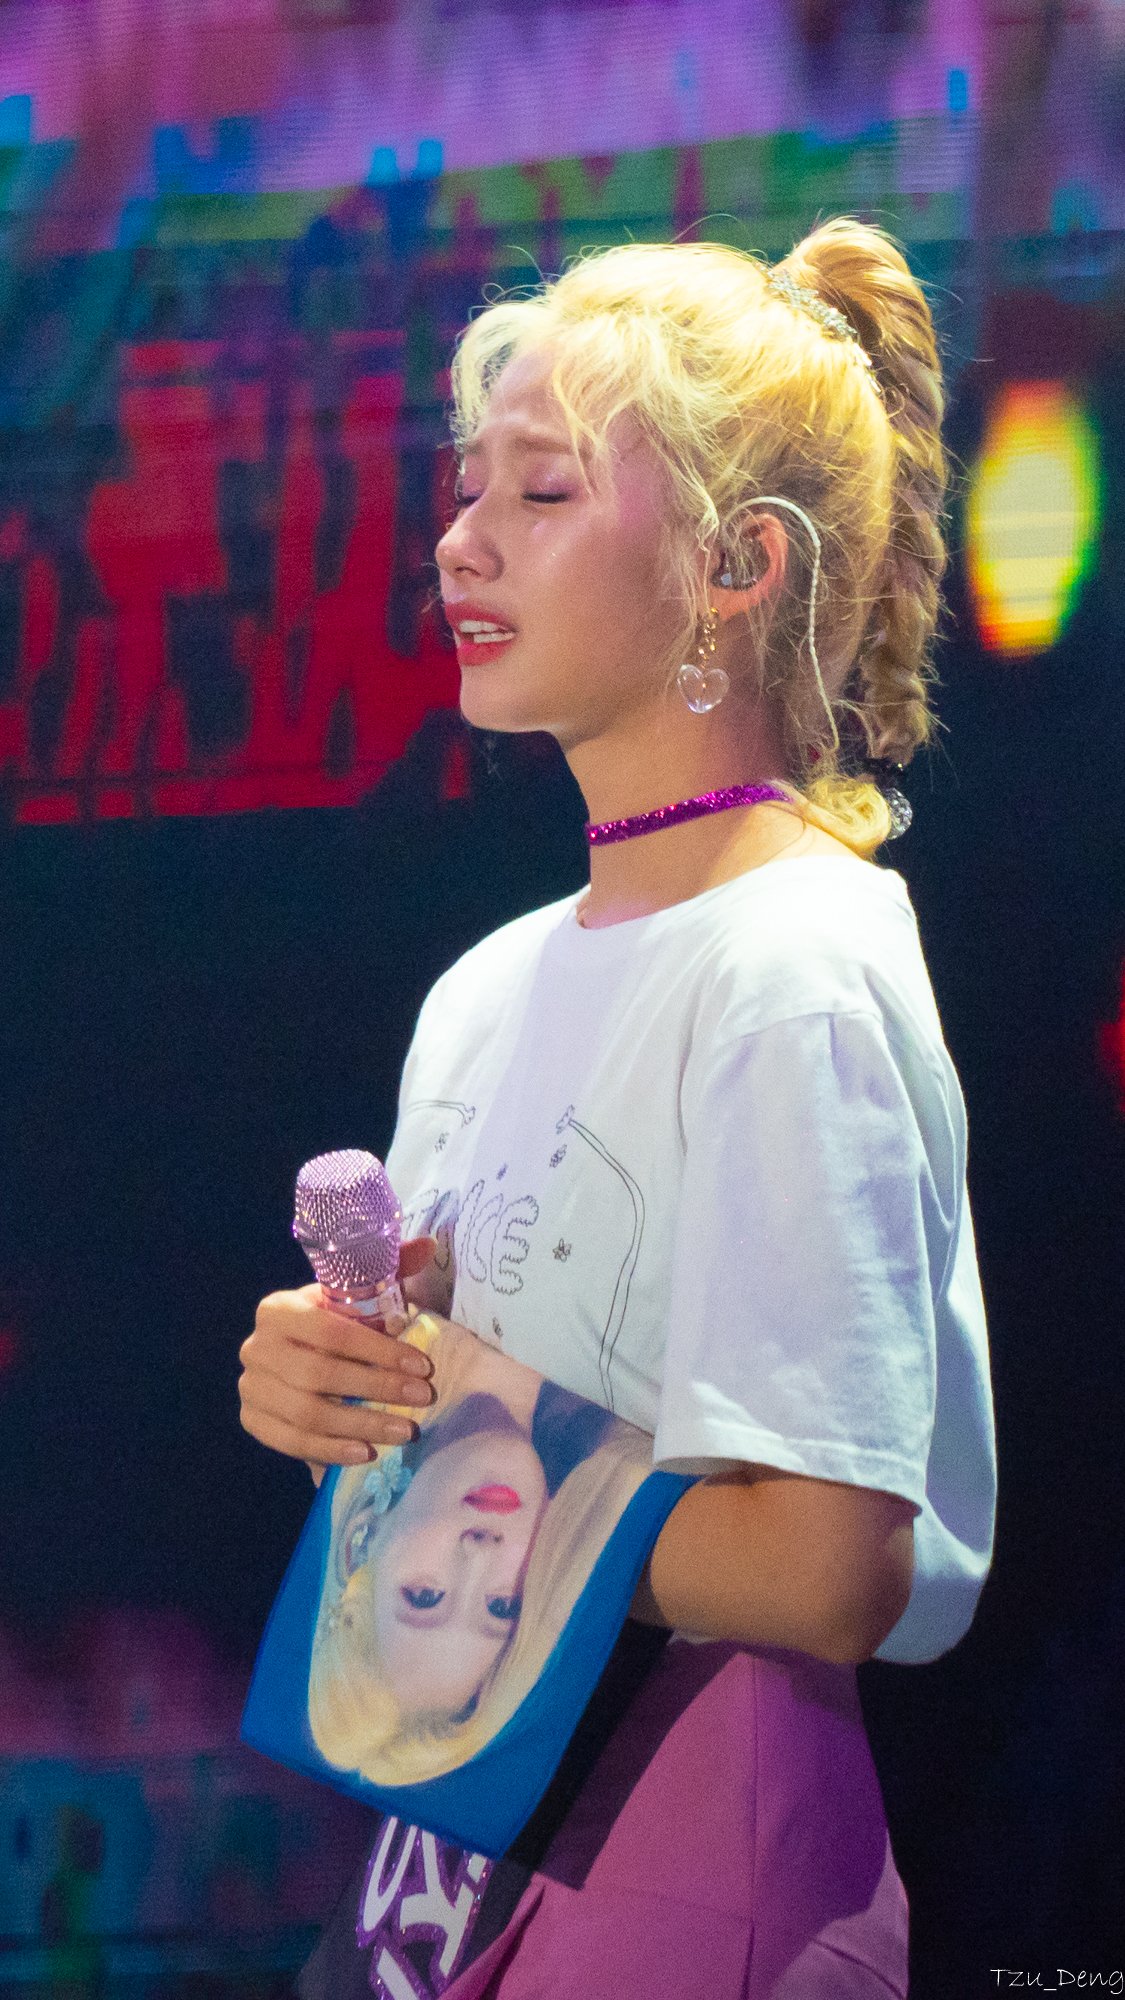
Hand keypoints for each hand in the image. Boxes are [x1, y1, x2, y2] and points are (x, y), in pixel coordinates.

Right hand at [238, 1237, 437, 1479]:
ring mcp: (251, 1387)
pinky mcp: (252, 1420)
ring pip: (308, 1413)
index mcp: (278, 1308)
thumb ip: (390, 1270)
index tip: (421, 1365)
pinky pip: (291, 1442)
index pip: (330, 1331)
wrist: (292, 1354)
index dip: (378, 1350)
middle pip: (319, 1374)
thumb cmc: (333, 1323)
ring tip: (403, 1431)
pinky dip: (331, 1449)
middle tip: (420, 1398)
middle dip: (377, 1388)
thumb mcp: (356, 1296)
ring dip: (361, 1424)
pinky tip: (365, 1452)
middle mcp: (256, 1347)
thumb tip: (429, 1245)